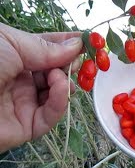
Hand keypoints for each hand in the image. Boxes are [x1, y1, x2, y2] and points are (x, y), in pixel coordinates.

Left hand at [0, 23, 82, 151]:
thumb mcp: (11, 43)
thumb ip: (46, 47)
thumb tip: (76, 45)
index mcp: (16, 56)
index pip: (50, 50)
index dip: (70, 45)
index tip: (90, 42)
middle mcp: (22, 78)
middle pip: (57, 72)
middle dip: (72, 66)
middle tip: (85, 61)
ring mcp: (25, 102)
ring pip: (58, 94)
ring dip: (65, 83)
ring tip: (59, 76)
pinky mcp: (26, 125)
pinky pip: (51, 115)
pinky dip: (61, 101)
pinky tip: (61, 88)